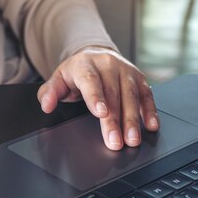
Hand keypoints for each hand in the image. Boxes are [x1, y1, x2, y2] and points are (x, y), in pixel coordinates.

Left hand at [37, 46, 159, 150]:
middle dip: (115, 120)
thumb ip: (49, 92)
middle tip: (115, 142)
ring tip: (133, 139)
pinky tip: (151, 125)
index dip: (96, 97)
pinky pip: (146, 95)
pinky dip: (150, 111)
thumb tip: (46, 105)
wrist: (95, 55)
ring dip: (133, 120)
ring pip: (132, 96)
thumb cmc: (77, 72)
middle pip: (113, 94)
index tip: (101, 114)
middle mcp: (108, 64)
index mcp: (85, 64)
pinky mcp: (139, 78)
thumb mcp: (58, 79)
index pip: (91, 81)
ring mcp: (126, 70)